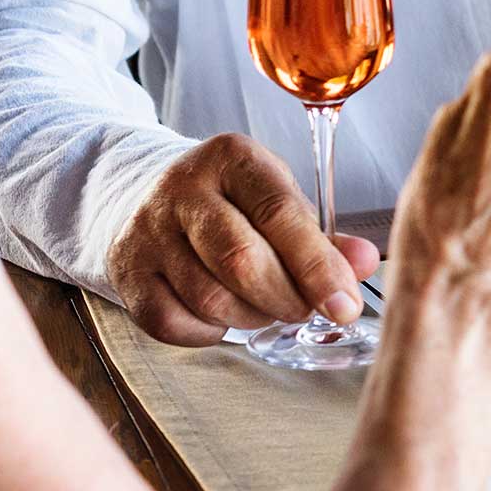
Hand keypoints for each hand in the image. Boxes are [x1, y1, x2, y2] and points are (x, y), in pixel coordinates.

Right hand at [109, 134, 379, 345]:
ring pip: (209, 298)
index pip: (280, 214)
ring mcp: (147, 230)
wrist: (146, 197)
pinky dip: (208, 332)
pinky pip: (172, 322)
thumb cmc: (233, 204)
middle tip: (304, 308)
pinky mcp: (126, 271)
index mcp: (233, 158)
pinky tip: (223, 316)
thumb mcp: (281, 201)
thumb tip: (364, 263)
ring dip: (251, 317)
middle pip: (241, 261)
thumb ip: (324, 237)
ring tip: (265, 307)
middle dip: (286, 299)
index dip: (317, 266)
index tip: (345, 305)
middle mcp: (183, 188)